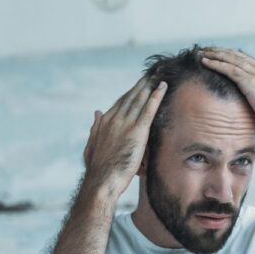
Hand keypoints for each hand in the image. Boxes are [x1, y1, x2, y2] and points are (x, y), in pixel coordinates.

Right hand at [83, 76, 166, 197]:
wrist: (101, 181)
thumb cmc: (98, 169)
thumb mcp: (92, 145)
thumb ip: (95, 127)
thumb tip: (96, 112)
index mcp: (105, 122)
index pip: (121, 102)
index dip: (132, 92)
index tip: (140, 84)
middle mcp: (114, 118)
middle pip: (131, 97)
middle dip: (142, 84)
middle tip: (152, 72)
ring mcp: (125, 124)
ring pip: (140, 99)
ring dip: (150, 85)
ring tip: (159, 74)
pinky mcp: (137, 132)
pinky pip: (148, 110)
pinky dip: (156, 96)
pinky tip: (163, 86)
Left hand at [198, 47, 254, 140]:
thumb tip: (253, 102)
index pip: (244, 59)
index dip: (229, 55)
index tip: (217, 54)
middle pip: (236, 55)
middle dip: (219, 51)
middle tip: (205, 49)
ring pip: (231, 59)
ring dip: (213, 55)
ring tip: (200, 53)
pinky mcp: (252, 83)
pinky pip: (230, 70)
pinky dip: (216, 64)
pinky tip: (205, 63)